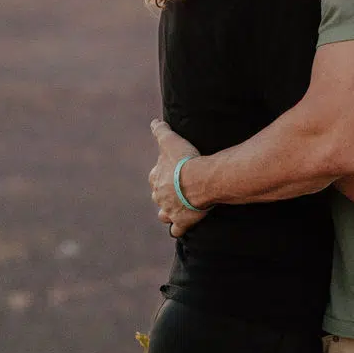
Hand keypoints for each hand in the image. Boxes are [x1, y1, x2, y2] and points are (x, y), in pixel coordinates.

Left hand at [149, 120, 204, 237]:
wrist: (199, 180)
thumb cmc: (185, 160)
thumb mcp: (170, 140)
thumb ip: (160, 131)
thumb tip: (154, 122)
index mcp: (156, 178)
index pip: (154, 176)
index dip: (161, 175)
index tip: (170, 172)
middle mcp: (159, 196)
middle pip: (158, 196)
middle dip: (164, 194)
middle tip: (176, 190)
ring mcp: (169, 210)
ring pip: (163, 214)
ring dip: (167, 212)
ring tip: (175, 209)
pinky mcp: (181, 221)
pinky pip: (176, 230)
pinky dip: (178, 229)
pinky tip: (180, 227)